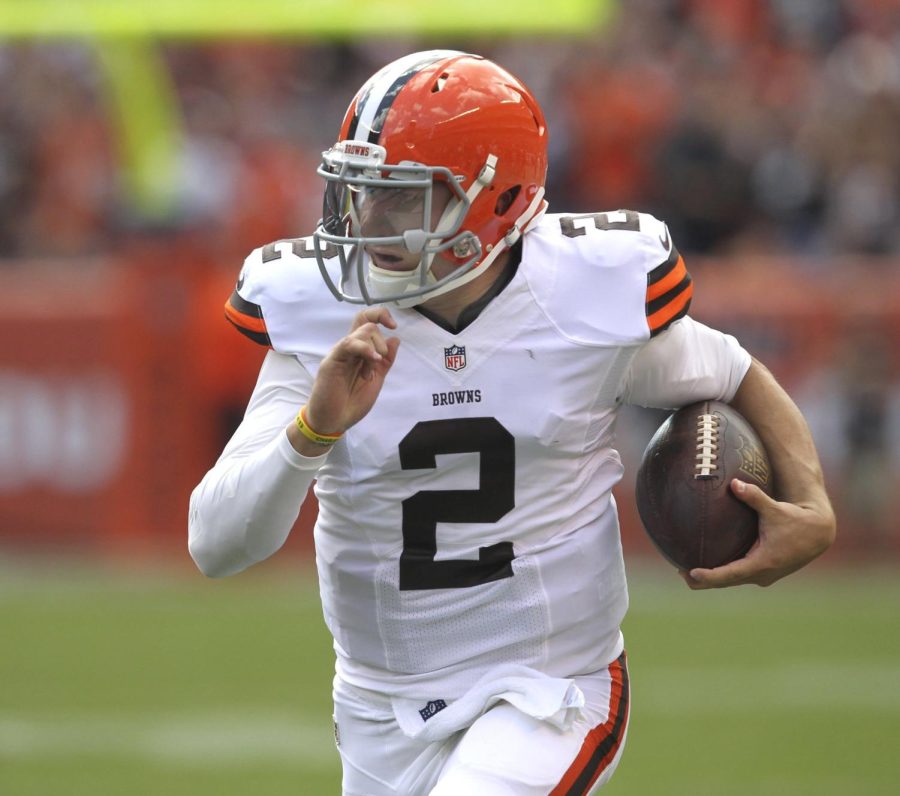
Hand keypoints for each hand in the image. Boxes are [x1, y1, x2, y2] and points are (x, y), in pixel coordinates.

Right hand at [303, 307, 399, 437]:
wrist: (334, 421)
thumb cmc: (351, 402)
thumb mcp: (376, 379)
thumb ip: (385, 361)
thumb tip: (395, 339)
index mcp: (359, 350)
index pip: (367, 320)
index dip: (381, 316)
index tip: (393, 326)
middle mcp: (349, 348)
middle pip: (366, 321)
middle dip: (381, 340)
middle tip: (377, 363)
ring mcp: (340, 352)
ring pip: (363, 331)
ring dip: (374, 350)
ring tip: (368, 374)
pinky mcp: (332, 361)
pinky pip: (349, 343)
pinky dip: (365, 349)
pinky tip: (371, 362)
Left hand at [680, 478, 835, 589]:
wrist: (818, 533)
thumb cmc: (796, 519)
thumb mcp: (775, 508)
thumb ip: (754, 497)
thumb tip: (734, 484)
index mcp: (763, 563)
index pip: (730, 574)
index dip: (709, 576)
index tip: (691, 574)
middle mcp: (762, 574)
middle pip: (726, 582)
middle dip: (702, 580)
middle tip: (679, 572)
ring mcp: (764, 576)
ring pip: (732, 580)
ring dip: (711, 578)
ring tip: (685, 571)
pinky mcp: (764, 573)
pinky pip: (739, 575)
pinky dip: (723, 572)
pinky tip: (706, 562)